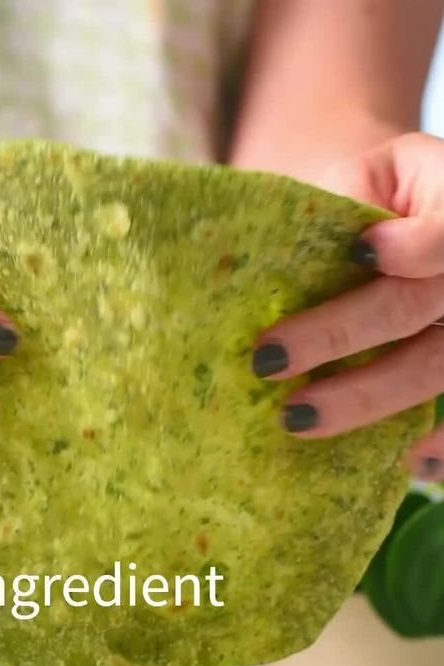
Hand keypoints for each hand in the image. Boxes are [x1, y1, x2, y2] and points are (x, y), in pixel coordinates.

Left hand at [251, 132, 443, 480]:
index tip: (360, 251)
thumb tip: (265, 266)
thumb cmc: (368, 199)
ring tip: (298, 416)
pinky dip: (442, 445)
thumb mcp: (356, 180)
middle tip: (268, 360)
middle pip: (417, 305)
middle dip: (341, 334)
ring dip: (365, 398)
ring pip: (433, 367)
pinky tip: (407, 459)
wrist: (399, 217)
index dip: (415, 246)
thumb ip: (336, 210)